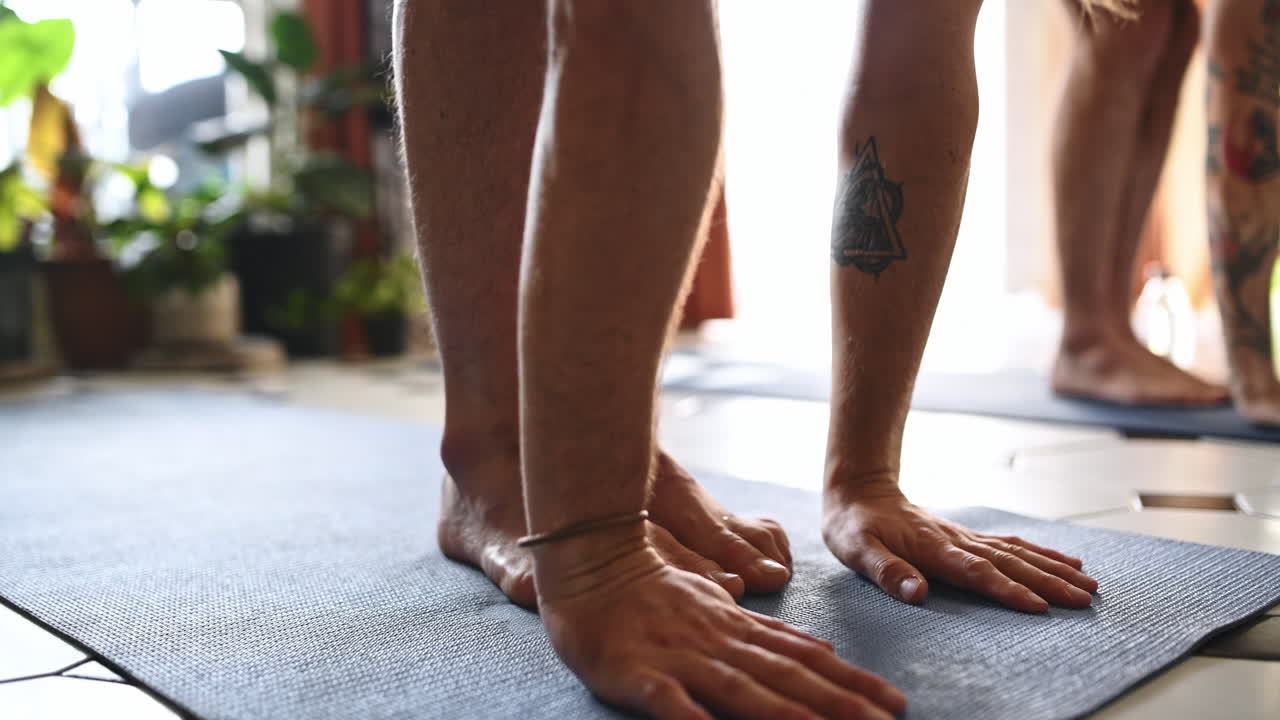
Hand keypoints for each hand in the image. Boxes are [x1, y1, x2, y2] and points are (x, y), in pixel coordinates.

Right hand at [534, 527, 905, 719]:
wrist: (588, 558)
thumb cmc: (648, 587)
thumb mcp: (717, 603)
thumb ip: (764, 630)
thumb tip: (819, 646)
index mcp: (737, 627)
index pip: (805, 657)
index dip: (851, 681)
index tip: (895, 703)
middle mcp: (718, 641)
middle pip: (786, 676)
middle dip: (839, 704)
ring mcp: (678, 656)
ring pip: (741, 688)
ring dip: (787, 716)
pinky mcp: (634, 672)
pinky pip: (665, 700)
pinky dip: (690, 716)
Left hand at [822, 478, 1097, 612]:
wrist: (859, 492)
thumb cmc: (853, 526)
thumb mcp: (856, 549)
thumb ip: (886, 571)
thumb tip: (917, 594)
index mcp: (932, 548)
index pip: (976, 571)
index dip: (1007, 589)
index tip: (1039, 606)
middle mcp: (956, 541)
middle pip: (1009, 562)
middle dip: (1048, 581)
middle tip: (1084, 599)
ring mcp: (965, 537)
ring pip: (1017, 553)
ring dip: (1053, 568)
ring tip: (1089, 584)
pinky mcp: (967, 537)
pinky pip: (1012, 545)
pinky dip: (1041, 553)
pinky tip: (1066, 561)